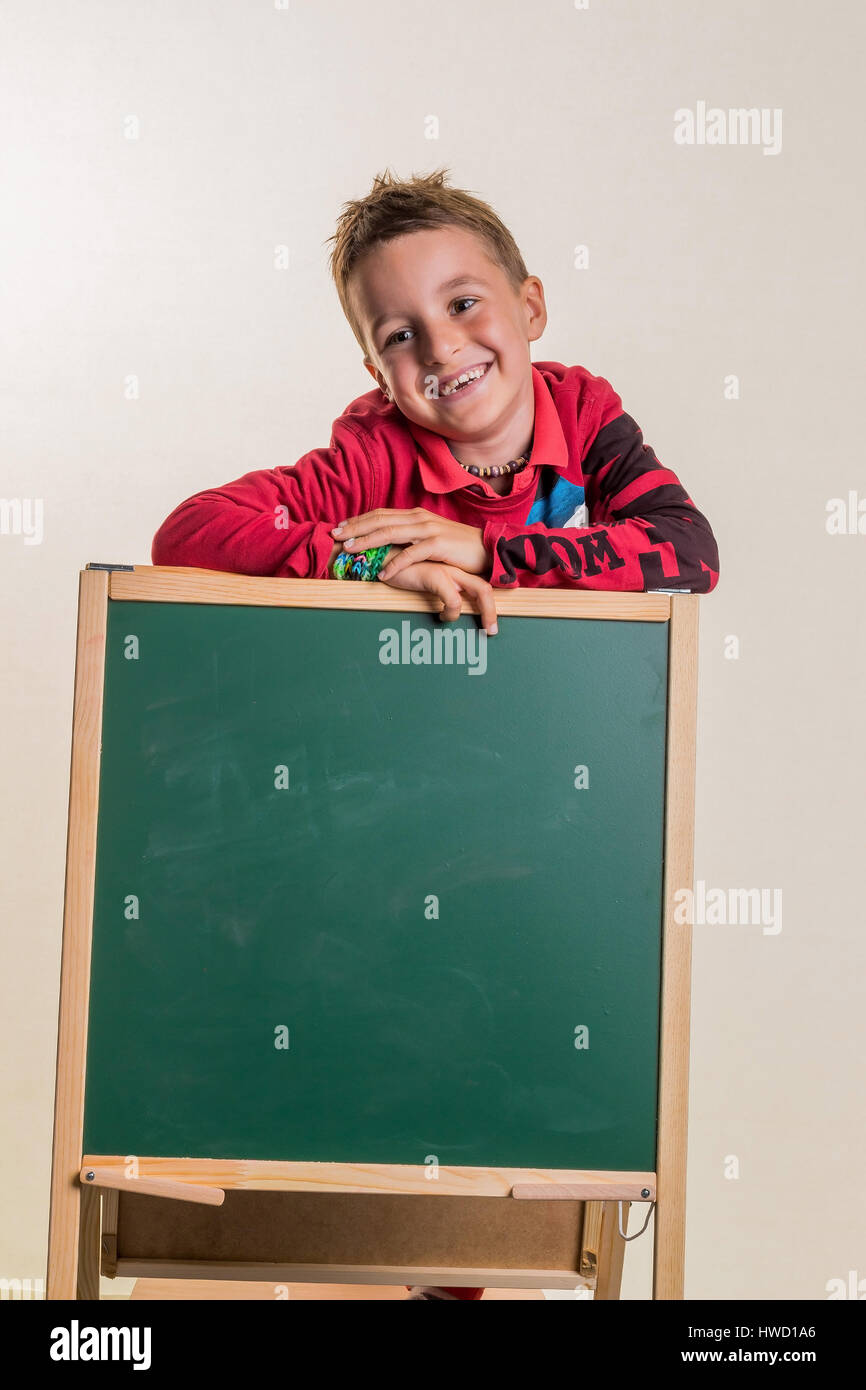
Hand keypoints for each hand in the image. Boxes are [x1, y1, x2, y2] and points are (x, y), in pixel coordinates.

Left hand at [331, 509, 489, 578]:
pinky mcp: (438, 544)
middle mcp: (419, 518)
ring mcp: (428, 530)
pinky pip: (411, 554)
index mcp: (415, 515)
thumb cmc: (458, 548)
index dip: (358, 520)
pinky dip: (395, 563)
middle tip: (334, 536)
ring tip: (349, 550)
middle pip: (380, 520)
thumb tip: (389, 543)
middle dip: (355, 528)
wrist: (487, 549)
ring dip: (367, 541)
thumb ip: (411, 537)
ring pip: (390, 532)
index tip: (339, 528)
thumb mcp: (430, 538)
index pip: (381, 514)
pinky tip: (382, 573)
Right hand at [380, 559, 498, 634]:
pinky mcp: (435, 575)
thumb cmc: (399, 570)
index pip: (479, 583)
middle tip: (493, 631)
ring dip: (488, 613)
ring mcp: (447, 570)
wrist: (380, 555)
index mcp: (453, 568)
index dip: (487, 604)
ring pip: (481, 590)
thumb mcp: (421, 580)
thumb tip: (440, 609)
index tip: (490, 624)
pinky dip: (452, 612)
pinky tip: (442, 618)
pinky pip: (453, 599)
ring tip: (487, 630)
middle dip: (493, 610)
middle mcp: (454, 568)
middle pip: (486, 587)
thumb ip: (433, 588)